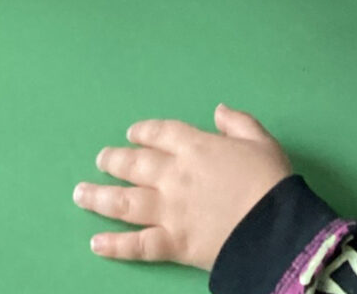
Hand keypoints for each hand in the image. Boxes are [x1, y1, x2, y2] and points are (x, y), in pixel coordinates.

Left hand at [73, 104, 291, 270]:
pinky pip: (138, 245)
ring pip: (126, 202)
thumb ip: (238, 122)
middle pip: (135, 164)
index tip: (131, 133)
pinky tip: (96, 243)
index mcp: (196, 147)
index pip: (161, 133)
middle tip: (100, 159)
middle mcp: (175, 175)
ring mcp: (170, 210)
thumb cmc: (271, 181)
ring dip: (99, 197)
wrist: (276, 227)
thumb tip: (218, 110)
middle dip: (114, 160)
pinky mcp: (173, 243)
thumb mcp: (261, 140)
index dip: (144, 132)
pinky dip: (115, 245)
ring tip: (80, 193)